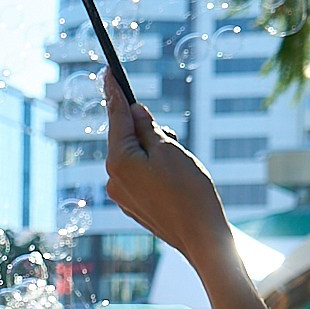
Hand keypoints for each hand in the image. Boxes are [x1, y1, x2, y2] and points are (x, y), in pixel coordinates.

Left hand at [103, 78, 231, 264]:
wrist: (201, 237)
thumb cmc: (190, 191)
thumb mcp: (171, 150)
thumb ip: (149, 129)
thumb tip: (135, 112)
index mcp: (119, 160)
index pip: (115, 116)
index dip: (114, 91)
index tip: (108, 71)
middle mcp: (113, 178)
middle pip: (126, 138)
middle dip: (148, 132)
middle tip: (174, 142)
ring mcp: (121, 195)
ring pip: (135, 158)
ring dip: (154, 152)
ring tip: (181, 169)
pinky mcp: (133, 206)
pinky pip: (140, 177)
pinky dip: (154, 170)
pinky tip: (175, 183)